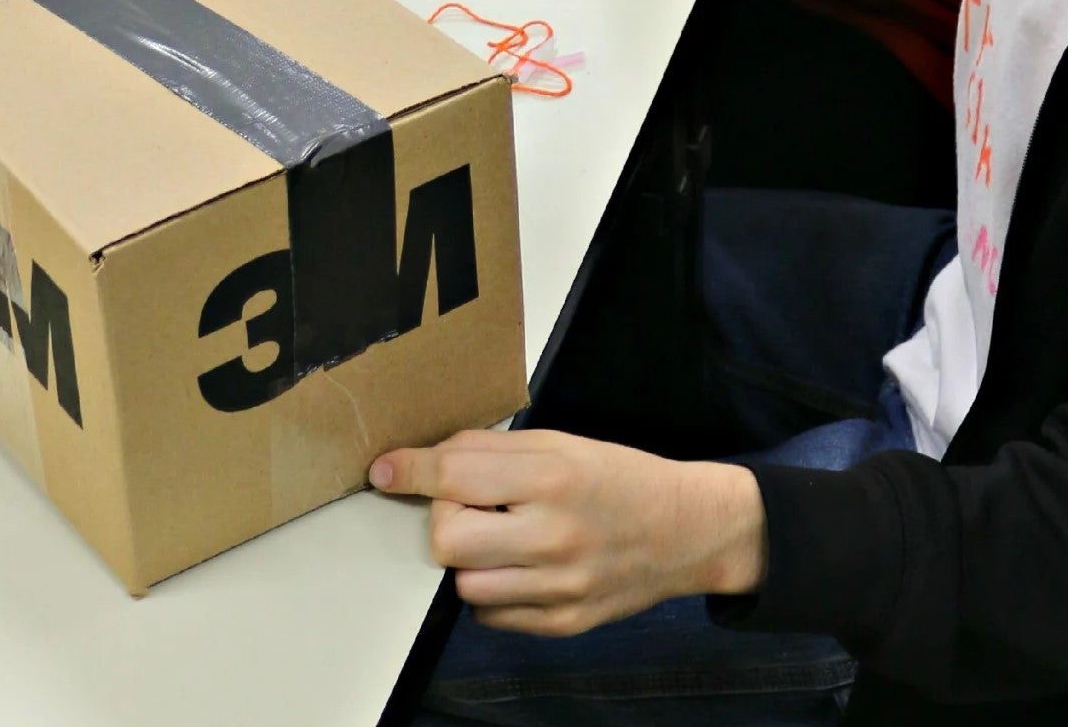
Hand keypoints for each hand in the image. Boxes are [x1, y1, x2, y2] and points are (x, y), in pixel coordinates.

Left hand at [369, 430, 766, 634]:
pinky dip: (491, 589)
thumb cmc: (614, 476)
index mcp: (551, 477)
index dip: (411, 470)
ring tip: (497, 537)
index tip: (383, 470)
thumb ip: (491, 452)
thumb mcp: (558, 444)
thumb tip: (425, 462)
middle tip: (466, 507)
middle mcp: (554, 536)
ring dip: (467, 559)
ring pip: (465, 585)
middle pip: (447, 542)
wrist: (684, 529)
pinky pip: (493, 615)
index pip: (455, 477)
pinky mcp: (564, 623)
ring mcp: (560, 587)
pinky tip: (515, 565)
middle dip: (443, 519)